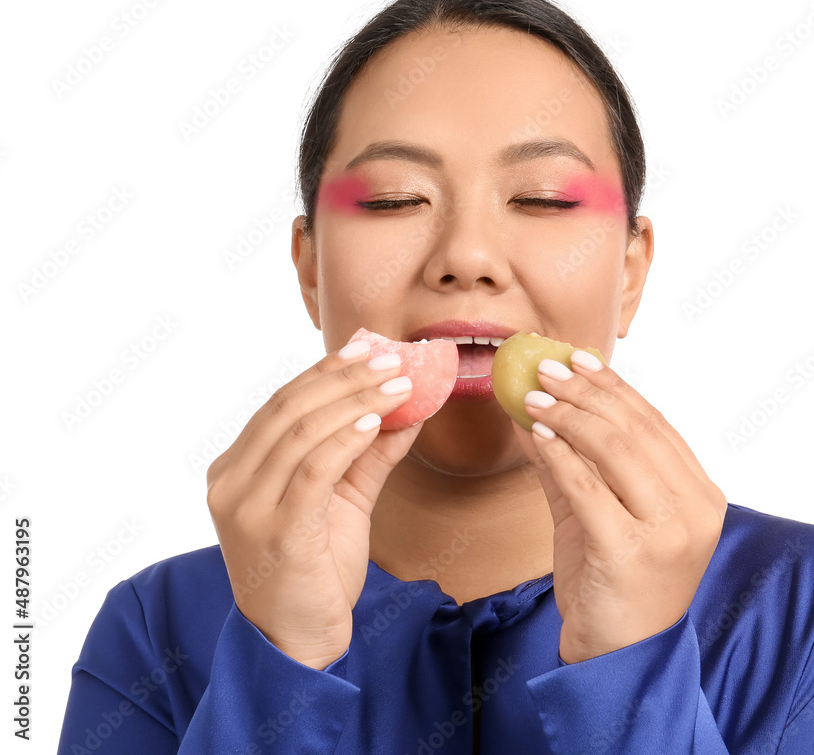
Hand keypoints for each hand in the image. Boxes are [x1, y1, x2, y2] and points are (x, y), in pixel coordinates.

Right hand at [205, 342, 420, 668]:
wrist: (296, 641)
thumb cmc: (315, 568)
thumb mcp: (343, 500)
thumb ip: (368, 454)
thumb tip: (407, 407)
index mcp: (236, 468)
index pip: (282, 403)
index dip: (328, 371)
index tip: (370, 347)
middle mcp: (230, 482)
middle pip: (290, 407)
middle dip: (346, 377)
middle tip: (393, 359)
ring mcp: (247, 507)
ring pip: (302, 431)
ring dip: (357, 401)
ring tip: (400, 385)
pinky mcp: (275, 531)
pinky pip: (313, 469)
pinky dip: (346, 439)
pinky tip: (376, 421)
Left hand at [512, 352, 726, 664]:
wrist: (618, 655)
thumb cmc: (613, 583)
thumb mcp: (597, 515)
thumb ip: (571, 464)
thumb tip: (536, 408)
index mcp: (701, 495)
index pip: (654, 424)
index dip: (613, 386)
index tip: (578, 358)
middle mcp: (695, 509)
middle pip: (636, 430)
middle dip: (586, 392)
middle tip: (547, 367)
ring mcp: (669, 531)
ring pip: (616, 450)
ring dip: (569, 414)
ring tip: (535, 395)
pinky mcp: (632, 551)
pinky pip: (589, 487)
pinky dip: (560, 453)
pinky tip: (539, 432)